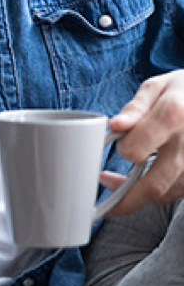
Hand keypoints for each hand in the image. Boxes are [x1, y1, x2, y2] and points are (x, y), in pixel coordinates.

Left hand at [102, 70, 183, 213]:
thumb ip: (135, 108)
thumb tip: (115, 126)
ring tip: (124, 184)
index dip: (123, 149)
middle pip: (154, 185)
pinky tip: (147, 181)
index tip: (119, 144)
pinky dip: (159, 192)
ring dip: (140, 196)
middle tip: (108, 195)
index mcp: (173, 115)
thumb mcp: (158, 87)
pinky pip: (177, 193)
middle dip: (125, 198)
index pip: (137, 149)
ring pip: (166, 194)